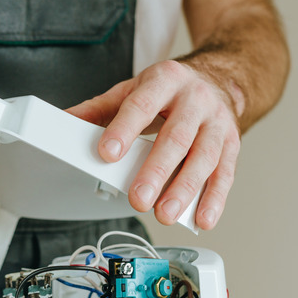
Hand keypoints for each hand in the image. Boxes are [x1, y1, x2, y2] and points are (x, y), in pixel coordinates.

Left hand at [67, 60, 241, 229]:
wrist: (219, 79)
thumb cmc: (169, 90)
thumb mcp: (133, 89)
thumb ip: (99, 109)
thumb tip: (65, 121)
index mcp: (166, 80)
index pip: (142, 105)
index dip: (124, 130)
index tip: (107, 153)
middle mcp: (196, 100)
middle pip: (176, 138)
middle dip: (156, 171)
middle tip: (138, 198)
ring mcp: (218, 123)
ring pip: (203, 158)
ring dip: (184, 190)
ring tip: (164, 213)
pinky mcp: (232, 144)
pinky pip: (225, 174)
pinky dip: (214, 199)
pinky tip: (200, 219)